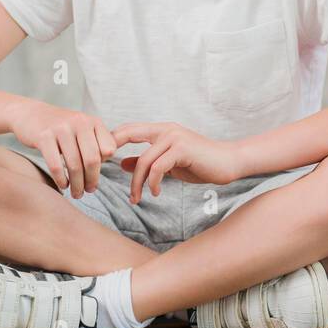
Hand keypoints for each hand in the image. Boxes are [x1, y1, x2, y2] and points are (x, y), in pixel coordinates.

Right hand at [7, 98, 115, 198]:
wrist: (30, 113)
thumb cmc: (61, 127)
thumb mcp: (83, 127)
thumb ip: (98, 140)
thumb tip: (113, 157)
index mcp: (93, 121)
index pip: (108, 149)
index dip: (104, 166)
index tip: (96, 176)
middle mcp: (80, 122)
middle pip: (92, 159)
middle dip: (92, 180)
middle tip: (89, 191)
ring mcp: (61, 129)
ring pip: (74, 164)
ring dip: (77, 184)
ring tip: (77, 193)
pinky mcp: (44, 137)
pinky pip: (55, 165)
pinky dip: (61, 179)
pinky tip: (63, 185)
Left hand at [111, 122, 241, 204]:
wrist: (228, 163)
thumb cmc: (200, 163)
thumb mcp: (169, 163)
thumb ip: (148, 161)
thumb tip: (121, 163)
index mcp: (161, 130)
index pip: (128, 129)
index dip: (110, 140)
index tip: (99, 160)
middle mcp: (166, 129)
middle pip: (127, 134)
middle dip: (110, 152)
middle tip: (98, 171)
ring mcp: (174, 137)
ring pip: (143, 160)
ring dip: (136, 183)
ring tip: (136, 198)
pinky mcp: (182, 149)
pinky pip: (158, 168)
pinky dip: (153, 183)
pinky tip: (156, 193)